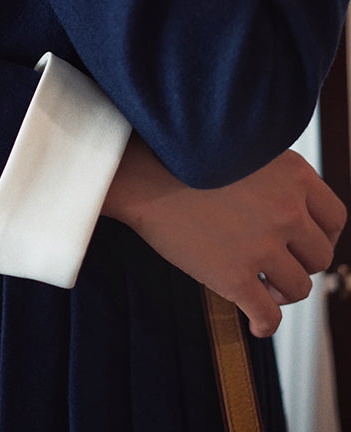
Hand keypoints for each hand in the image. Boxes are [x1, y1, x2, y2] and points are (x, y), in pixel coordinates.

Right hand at [103, 134, 345, 336]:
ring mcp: (262, 244)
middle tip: (276, 262)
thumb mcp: (246, 149)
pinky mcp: (234, 276)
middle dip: (300, 263)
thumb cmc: (187, 159)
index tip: (304, 242)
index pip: (335, 217)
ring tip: (263, 286)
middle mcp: (286, 209)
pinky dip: (266, 325)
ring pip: (299, 288)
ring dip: (283, 291)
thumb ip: (278, 178)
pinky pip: (269, 316)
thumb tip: (300, 213)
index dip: (322, 234)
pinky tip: (257, 325)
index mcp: (294, 174)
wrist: (142, 174)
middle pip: (319, 256)